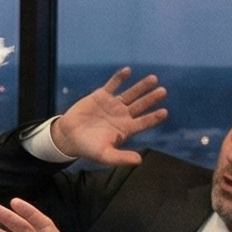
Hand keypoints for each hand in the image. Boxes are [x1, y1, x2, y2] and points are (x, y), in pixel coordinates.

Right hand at [50, 68, 167, 165]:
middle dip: (151, 98)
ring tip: (153, 79)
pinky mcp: (101, 96)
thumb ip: (121, 158)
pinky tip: (128, 71)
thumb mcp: (104, 155)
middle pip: (140, 105)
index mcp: (125, 129)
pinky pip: (112, 85)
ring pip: (130, 94)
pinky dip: (120, 78)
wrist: (67, 136)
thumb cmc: (88, 148)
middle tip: (163, 91)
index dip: (153, 117)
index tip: (164, 112)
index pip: (144, 122)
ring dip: (141, 86)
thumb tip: (139, 161)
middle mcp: (122, 115)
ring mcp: (113, 104)